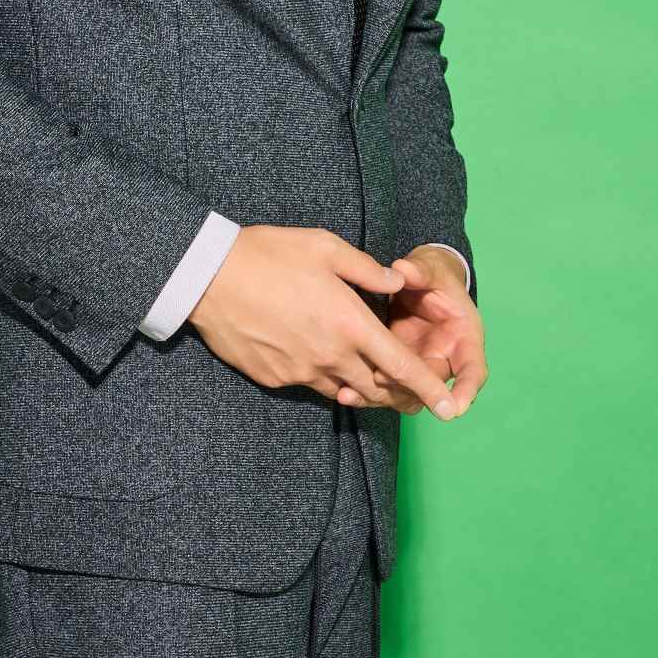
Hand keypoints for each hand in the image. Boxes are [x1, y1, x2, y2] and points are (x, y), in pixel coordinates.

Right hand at [188, 225, 461, 419]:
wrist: (208, 277)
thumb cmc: (269, 254)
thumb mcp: (325, 247)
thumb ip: (367, 270)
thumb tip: (396, 282)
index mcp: (351, 324)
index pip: (402, 366)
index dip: (429, 389)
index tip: (450, 409)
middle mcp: (331, 355)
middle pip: (376, 387)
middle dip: (393, 389)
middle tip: (403, 383)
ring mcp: (301, 371)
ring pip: (342, 389)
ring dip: (356, 382)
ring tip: (357, 366)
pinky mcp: (275, 378)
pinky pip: (308, 384)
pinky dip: (319, 375)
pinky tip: (308, 350)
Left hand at [331, 244, 486, 416]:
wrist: (417, 281)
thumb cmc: (433, 276)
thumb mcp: (431, 269)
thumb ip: (421, 272)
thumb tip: (403, 270)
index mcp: (464, 338)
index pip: (473, 370)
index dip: (466, 390)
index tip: (454, 408)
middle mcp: (443, 358)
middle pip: (431, 387)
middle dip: (407, 389)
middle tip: (379, 379)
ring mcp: (417, 365)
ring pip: (405, 394)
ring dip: (381, 398)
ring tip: (350, 395)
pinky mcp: (394, 367)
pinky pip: (384, 386)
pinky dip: (365, 392)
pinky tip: (342, 392)